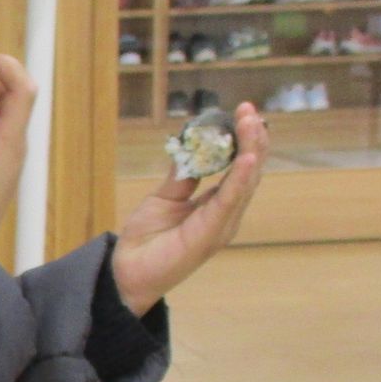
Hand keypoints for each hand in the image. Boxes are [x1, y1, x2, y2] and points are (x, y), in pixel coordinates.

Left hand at [110, 100, 268, 315]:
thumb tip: (193, 146)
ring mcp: (222, 225)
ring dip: (251, 150)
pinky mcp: (211, 235)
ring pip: (245, 182)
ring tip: (252, 123)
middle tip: (249, 109)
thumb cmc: (148, 239)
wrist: (127, 272)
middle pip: (249, 171)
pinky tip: (246, 158)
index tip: (243, 111)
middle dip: (253, 138)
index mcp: (217, 205)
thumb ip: (183, 175)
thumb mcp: (165, 197)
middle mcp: (226, 214)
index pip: (239, 167)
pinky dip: (239, 179)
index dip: (243, 139)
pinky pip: (229, 202)